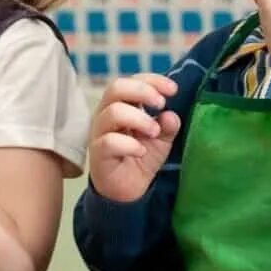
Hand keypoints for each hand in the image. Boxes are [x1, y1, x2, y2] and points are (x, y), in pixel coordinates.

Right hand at [87, 74, 179, 203]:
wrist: (127, 190)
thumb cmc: (140, 156)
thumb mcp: (161, 139)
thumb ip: (168, 125)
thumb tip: (171, 114)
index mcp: (121, 104)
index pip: (131, 81)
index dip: (152, 80)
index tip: (173, 90)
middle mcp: (106, 113)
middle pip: (116, 87)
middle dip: (142, 91)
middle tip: (161, 104)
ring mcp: (99, 132)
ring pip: (113, 112)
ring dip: (139, 119)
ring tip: (154, 132)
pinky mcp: (98, 153)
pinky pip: (109, 142)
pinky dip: (130, 144)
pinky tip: (141, 152)